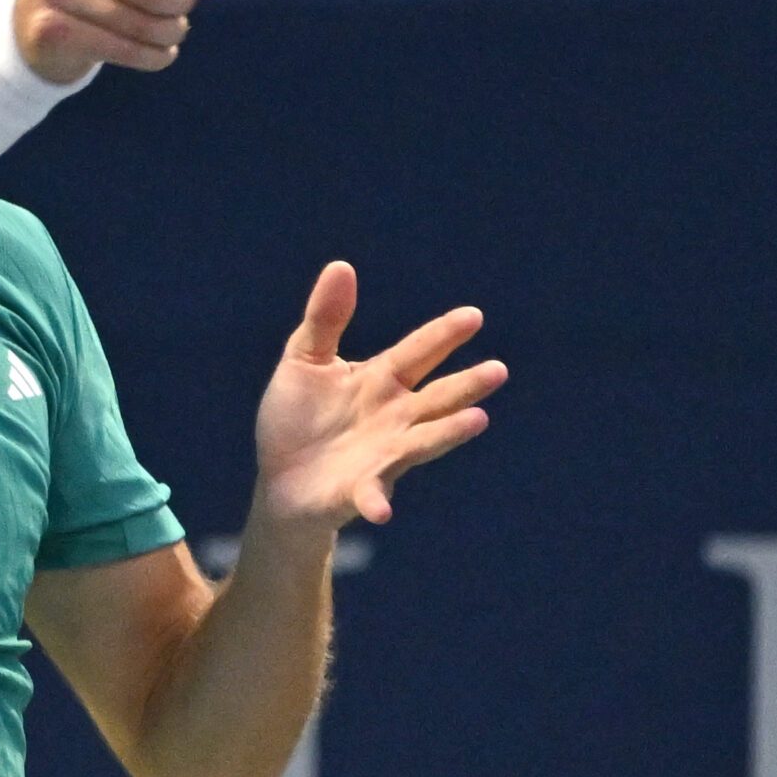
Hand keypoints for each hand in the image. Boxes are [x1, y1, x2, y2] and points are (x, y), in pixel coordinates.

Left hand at [252, 262, 504, 537]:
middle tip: (497, 370)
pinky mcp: (360, 490)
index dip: (443, 335)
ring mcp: (383, 455)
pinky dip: (377, 501)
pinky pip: (373, 495)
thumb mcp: (304, 360)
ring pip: (423, 441)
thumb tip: (341, 265)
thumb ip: (325, 318)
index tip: (473, 316)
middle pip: (436, 397)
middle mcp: (393, 417)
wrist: (279, 479)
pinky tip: (382, 510)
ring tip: (478, 420)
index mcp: (380, 381)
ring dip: (448, 432)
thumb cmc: (297, 418)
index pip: (418, 352)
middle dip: (465, 385)